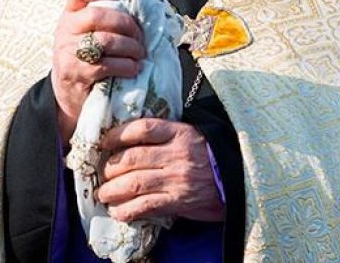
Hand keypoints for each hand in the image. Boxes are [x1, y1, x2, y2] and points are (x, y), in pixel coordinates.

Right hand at [51, 0, 143, 141]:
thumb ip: (105, 18)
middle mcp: (66, 29)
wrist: (67, 91)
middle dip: (126, 24)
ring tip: (140, 53)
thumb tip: (141, 6)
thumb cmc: (86, 55)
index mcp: (71, 13)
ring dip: (130, 47)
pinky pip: (106, 65)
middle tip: (140, 36)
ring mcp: (68, 51)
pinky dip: (126, 66)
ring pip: (105, 40)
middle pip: (97, 15)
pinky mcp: (75, 73)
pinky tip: (133, 68)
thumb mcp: (87, 32)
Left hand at [96, 119, 223, 222]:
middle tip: (101, 172)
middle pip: (132, 158)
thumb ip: (164, 137)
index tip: (105, 141)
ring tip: (103, 193)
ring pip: (134, 182)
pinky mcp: (179, 200)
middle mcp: (176, 154)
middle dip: (110, 167)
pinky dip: (127, 210)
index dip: (118, 134)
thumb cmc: (209, 156)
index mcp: (179, 133)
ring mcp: (177, 178)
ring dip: (112, 190)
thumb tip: (129, 142)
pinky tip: (117, 211)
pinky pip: (146, 205)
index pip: (142, 128)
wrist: (239, 178)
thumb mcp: (190, 136)